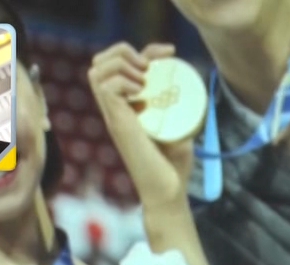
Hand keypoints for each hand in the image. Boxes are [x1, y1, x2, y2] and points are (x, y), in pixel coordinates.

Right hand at [87, 43, 193, 209]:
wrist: (168, 190)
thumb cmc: (172, 166)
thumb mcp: (179, 128)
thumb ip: (179, 112)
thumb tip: (192, 92)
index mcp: (126, 106)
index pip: (120, 64)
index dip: (144, 48)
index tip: (171, 51)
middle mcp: (115, 108)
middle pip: (99, 62)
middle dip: (124, 52)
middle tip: (151, 67)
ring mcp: (114, 116)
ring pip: (97, 71)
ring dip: (122, 64)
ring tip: (145, 80)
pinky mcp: (118, 124)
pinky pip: (105, 88)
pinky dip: (123, 81)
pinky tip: (142, 91)